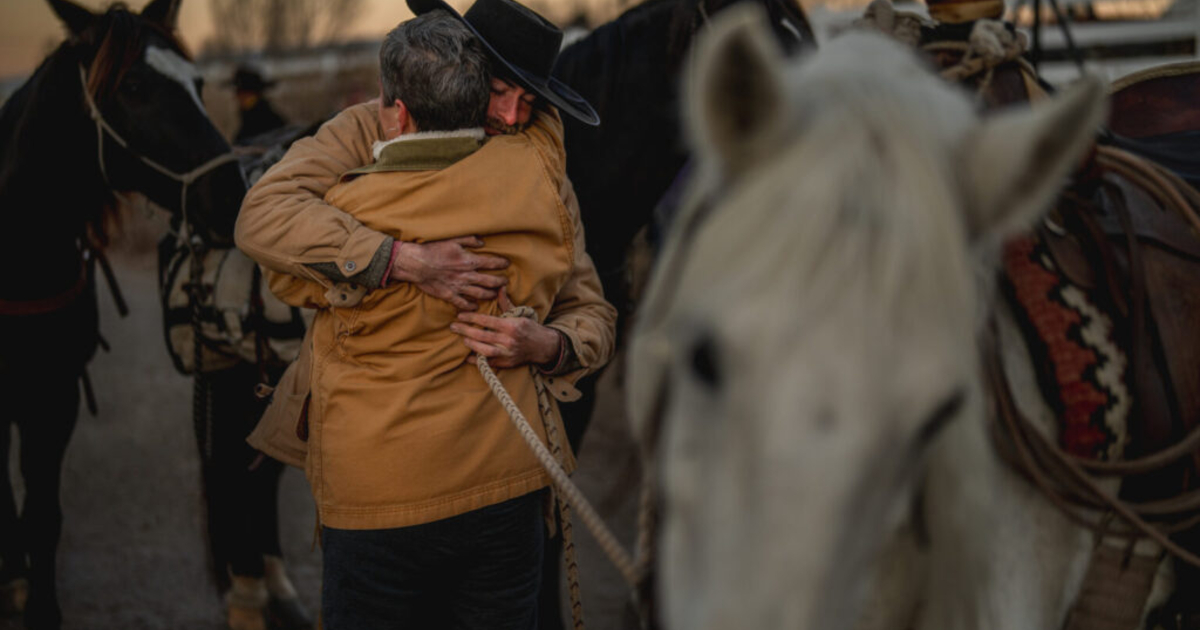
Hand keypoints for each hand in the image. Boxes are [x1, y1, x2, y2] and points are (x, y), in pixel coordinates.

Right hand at [389, 236, 508, 309]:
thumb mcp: (453, 239)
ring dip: (490, 294)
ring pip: (480, 294)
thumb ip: (469, 240)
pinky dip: (471, 306)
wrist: (416, 264)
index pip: (492, 263)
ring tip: (495, 294)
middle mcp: (467, 276)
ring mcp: (459, 287)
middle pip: (490, 281)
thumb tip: (482, 242)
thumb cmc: (434, 249)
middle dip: (500, 282)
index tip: (507, 263)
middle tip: (505, 282)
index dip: (501, 263)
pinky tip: (476, 306)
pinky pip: (463, 303)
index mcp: (469, 261)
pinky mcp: (449, 295)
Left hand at [450, 288, 561, 368]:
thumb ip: (505, 302)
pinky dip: (478, 361)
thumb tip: (499, 286)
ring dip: (472, 345)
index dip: (472, 318)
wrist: (544, 346)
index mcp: (512, 326)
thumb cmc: (529, 328)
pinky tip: (468, 357)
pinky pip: (490, 363)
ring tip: (463, 339)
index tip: (460, 315)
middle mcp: (509, 340)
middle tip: (453, 327)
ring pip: (485, 350)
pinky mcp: (507, 363)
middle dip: (466, 331)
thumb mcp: (519, 314)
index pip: (487, 321)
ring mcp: (508, 353)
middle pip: (483, 336)